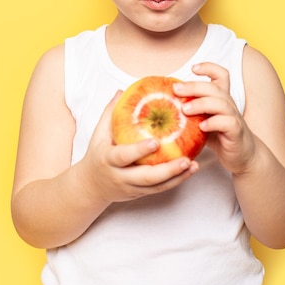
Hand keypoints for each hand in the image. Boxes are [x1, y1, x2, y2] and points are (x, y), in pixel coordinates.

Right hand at [78, 92, 198, 204]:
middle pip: (146, 178)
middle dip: (168, 170)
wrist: (91, 187)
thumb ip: (110, 113)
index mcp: (109, 160)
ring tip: (193, 165)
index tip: (155, 142)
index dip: (139, 150)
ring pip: (157, 187)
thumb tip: (122, 91)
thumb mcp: (98, 134)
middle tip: (185, 159)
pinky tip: (190, 170)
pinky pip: (160, 189)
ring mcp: (132, 187)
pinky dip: (176, 180)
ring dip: (177, 177)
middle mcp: (121, 176)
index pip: (124, 156)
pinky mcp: (141, 193)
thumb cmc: (97, 155)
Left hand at [173, 62, 256, 174]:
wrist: (243, 156)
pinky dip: (214, 122)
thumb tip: (163, 105)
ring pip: (221, 103)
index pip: (222, 76)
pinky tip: (201, 127)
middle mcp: (229, 105)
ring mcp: (234, 117)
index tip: (193, 68)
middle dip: (194, 86)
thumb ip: (191, 111)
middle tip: (176, 89)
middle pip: (215, 88)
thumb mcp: (203, 120)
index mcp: (221, 99)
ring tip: (185, 109)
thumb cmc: (219, 136)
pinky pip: (228, 123)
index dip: (209, 68)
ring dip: (201, 104)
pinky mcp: (236, 132)